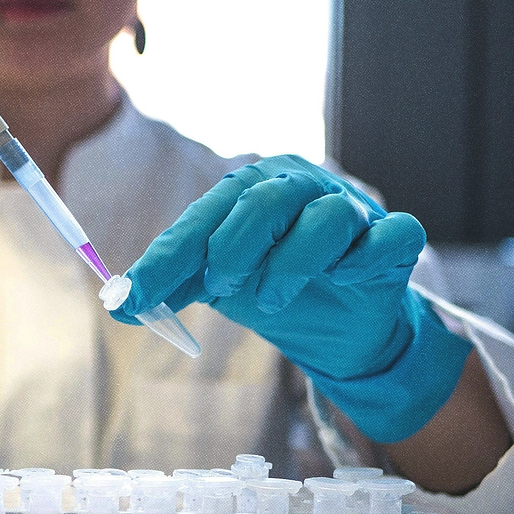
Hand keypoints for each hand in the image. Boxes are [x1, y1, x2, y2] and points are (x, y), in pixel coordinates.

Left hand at [112, 155, 472, 442]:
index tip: (136, 295)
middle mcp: (304, 187)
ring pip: (327, 217)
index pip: (206, 214)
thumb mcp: (218, 285)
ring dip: (290, 265)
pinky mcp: (394, 239)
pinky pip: (391, 236)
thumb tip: (119, 303)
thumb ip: (173, 285)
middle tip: (220, 287)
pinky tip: (344, 278)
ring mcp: (354, 210)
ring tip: (268, 302)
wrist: (340, 326)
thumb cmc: (275, 286)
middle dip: (233, 248)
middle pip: (266, 198)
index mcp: (255, 189)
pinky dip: (364, 258)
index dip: (168, 256)